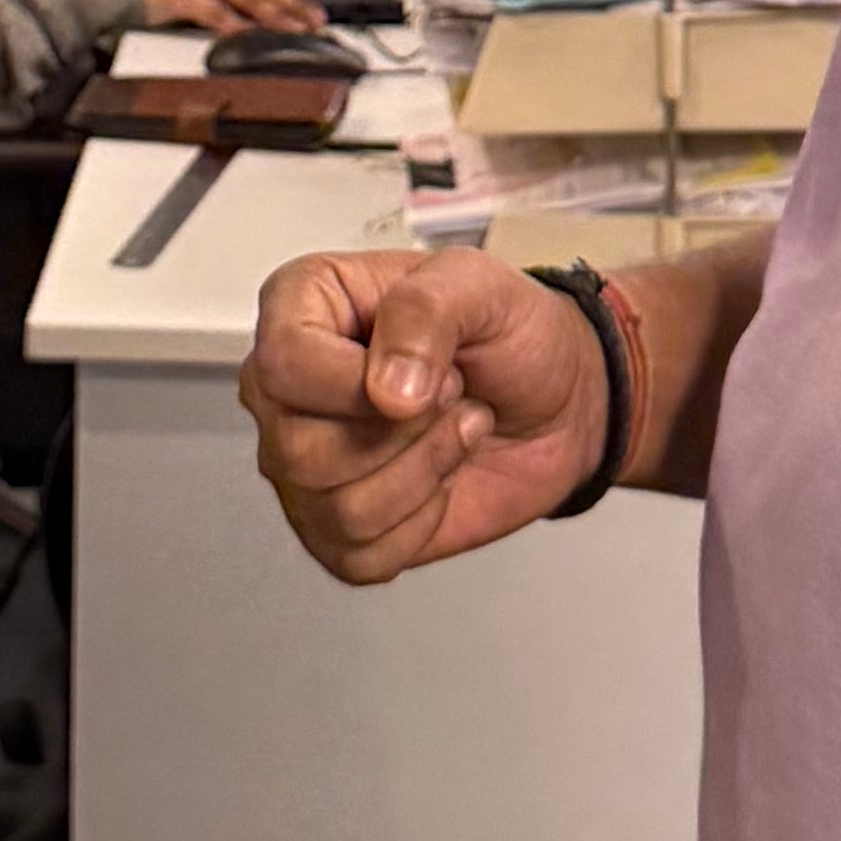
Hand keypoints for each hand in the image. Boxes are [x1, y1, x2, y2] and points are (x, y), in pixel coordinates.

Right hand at [239, 248, 614, 579]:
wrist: (556, 398)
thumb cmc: (507, 332)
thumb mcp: (479, 284)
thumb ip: (424, 311)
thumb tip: (386, 390)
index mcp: (303, 309)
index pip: (283, 364)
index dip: (354, 385)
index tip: (428, 373)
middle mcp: (288, 391)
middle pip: (298, 450)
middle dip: (406, 434)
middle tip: (450, 395)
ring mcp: (305, 466)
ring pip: (337, 509)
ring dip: (424, 473)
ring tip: (451, 430)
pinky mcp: (337, 529)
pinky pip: (361, 556)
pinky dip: (422, 522)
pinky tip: (438, 478)